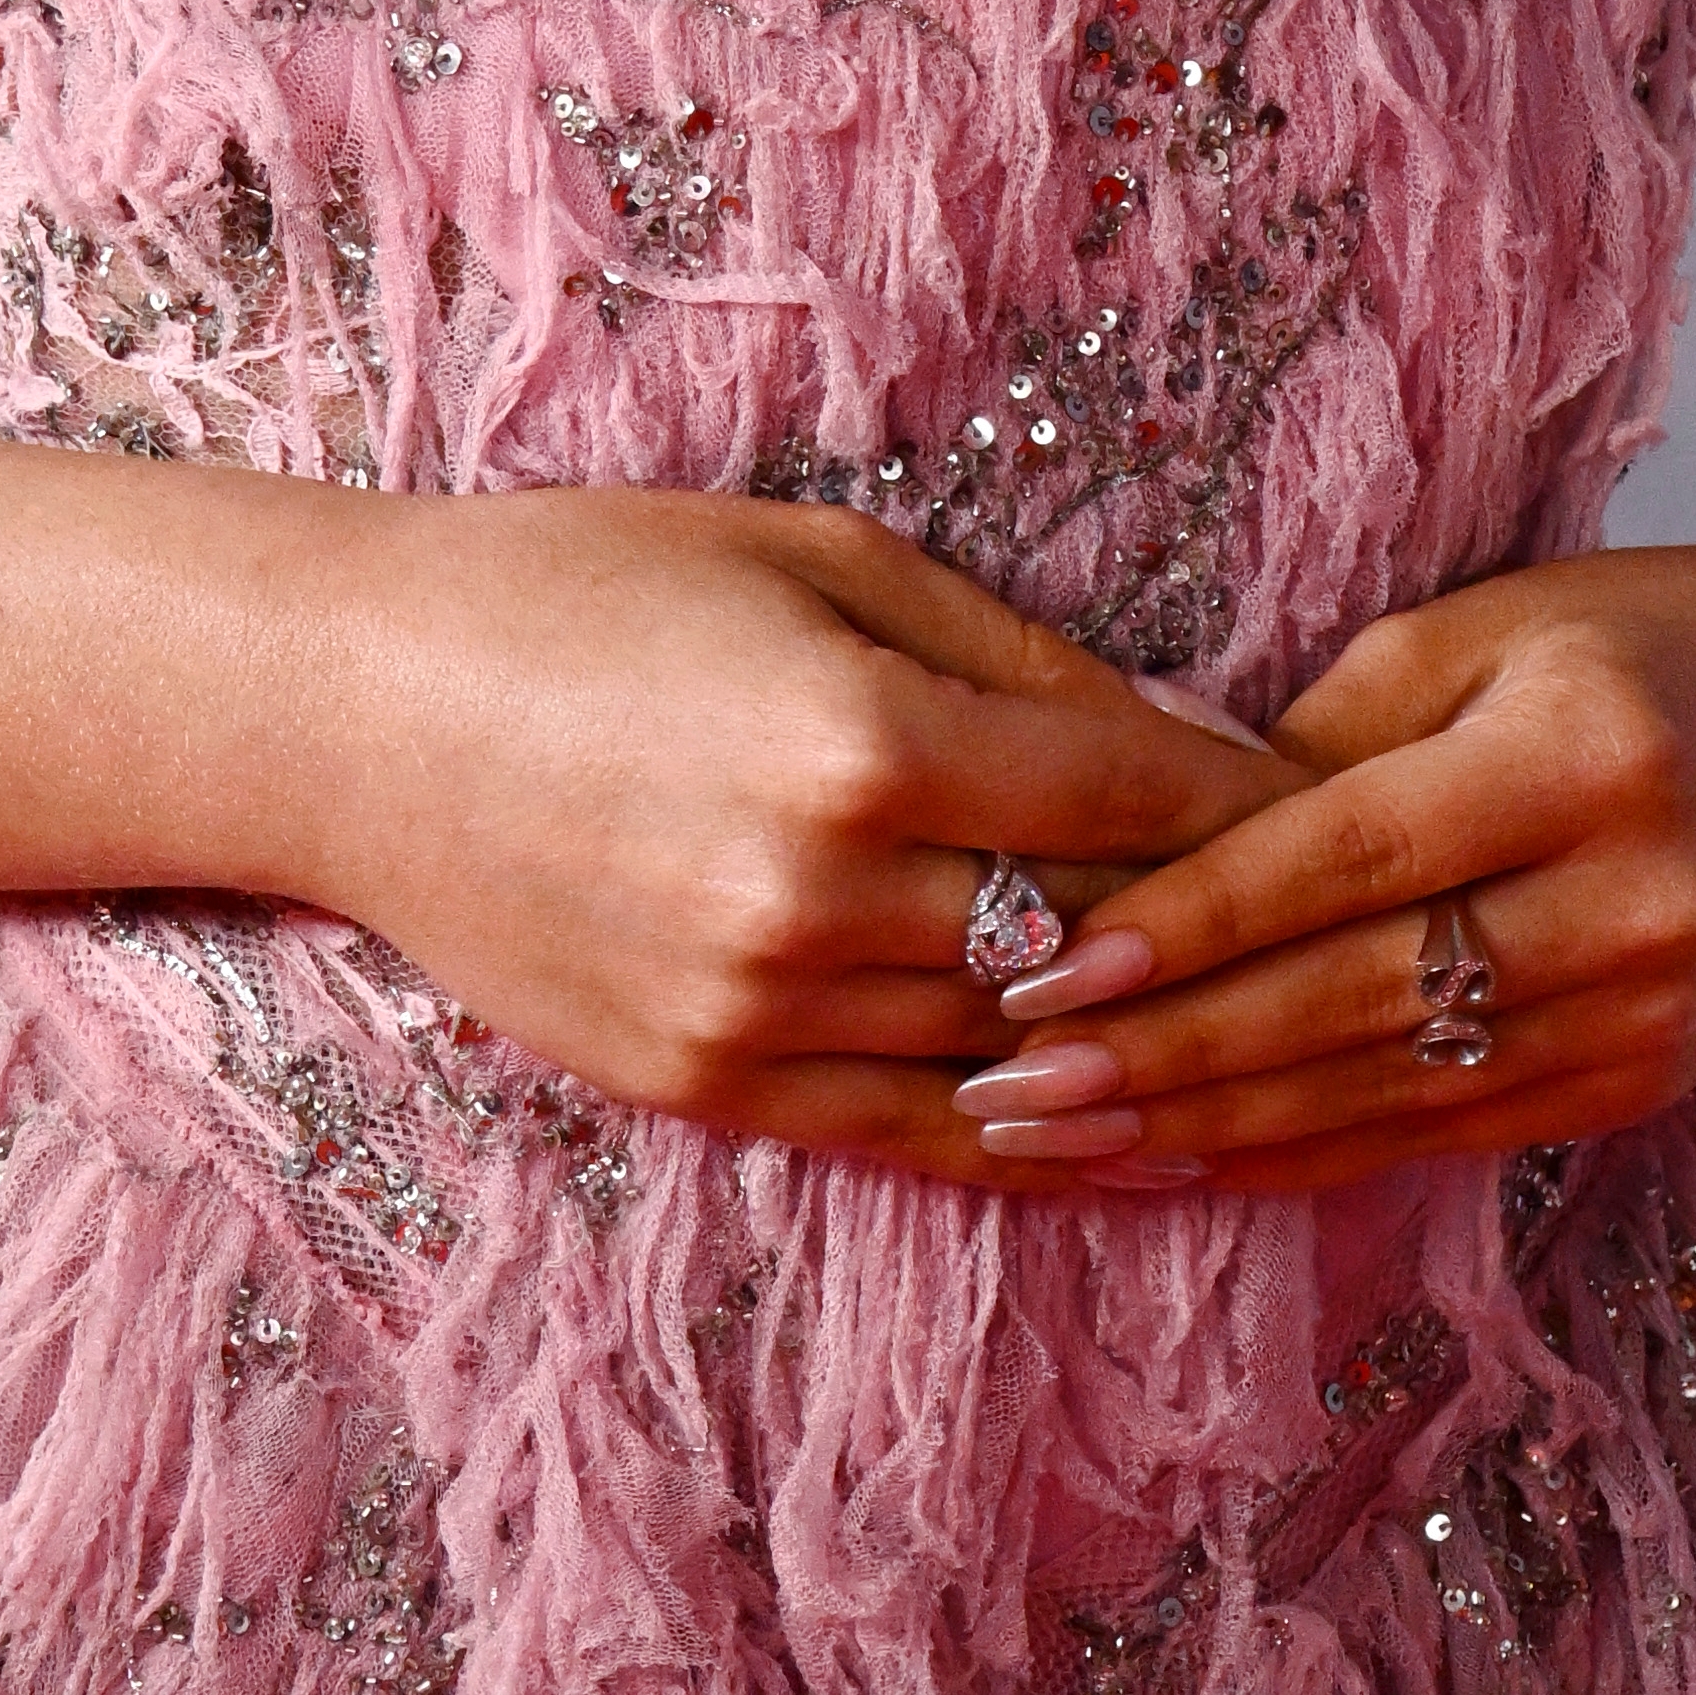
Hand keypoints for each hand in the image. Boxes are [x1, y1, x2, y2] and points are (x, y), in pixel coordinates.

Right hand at [295, 484, 1311, 1182]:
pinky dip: (1036, 1140)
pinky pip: (917, 1138)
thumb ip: (1009, 657)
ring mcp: (756, 1013)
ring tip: (1258, 1029)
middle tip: (1325, 922)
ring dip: (1140, 1040)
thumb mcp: (815, 554)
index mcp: (859, 742)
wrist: (357, 711)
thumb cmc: (590, 582)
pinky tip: (1128, 1135)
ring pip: (1018, 1049)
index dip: (1249, 801)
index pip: (1129, 799)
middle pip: (1091, 939)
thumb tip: (1185, 741)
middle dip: (1217, 928)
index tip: (1339, 802)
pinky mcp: (705, 1089)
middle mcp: (817, 898)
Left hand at [947, 532, 1695, 1196]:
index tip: (1047, 962)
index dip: (1193, 919)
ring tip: (1052, 1136)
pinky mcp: (1640, 1087)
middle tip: (1005, 1082)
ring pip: (1385, 1092)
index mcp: (1585, 757)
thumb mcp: (1490, 627)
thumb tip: (1149, 829)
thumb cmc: (1637, 646)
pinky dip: (1300, 1151)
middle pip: (1356, 999)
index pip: (1350, 857)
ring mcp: (1648, 1018)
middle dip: (1164, 1053)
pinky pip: (1438, 1135)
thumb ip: (1323, 729)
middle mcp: (1633, 903)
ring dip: (1205, 1125)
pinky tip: (1179, 1159)